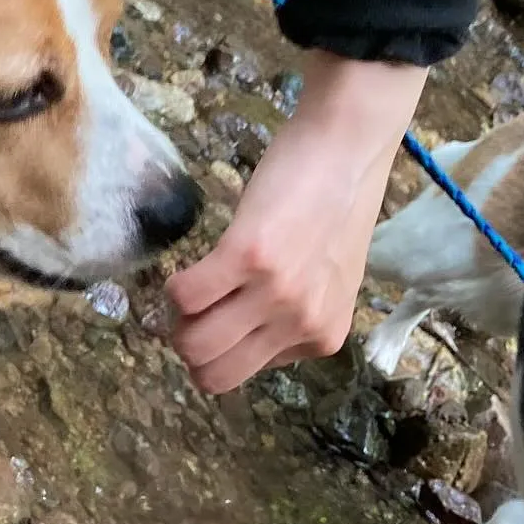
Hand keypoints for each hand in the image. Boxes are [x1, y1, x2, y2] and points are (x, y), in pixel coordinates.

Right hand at [168, 52, 427, 393]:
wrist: (347, 145)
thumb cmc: (334, 206)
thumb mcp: (326, 282)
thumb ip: (292, 316)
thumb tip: (239, 335)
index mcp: (323, 336)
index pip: (243, 377)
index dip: (217, 351)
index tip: (217, 320)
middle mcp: (303, 324)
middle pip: (213, 375)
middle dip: (190, 345)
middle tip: (196, 309)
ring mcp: (277, 293)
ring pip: (193, 344)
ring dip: (179, 319)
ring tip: (194, 286)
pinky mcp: (248, 256)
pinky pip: (183, 296)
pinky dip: (175, 283)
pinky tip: (196, 261)